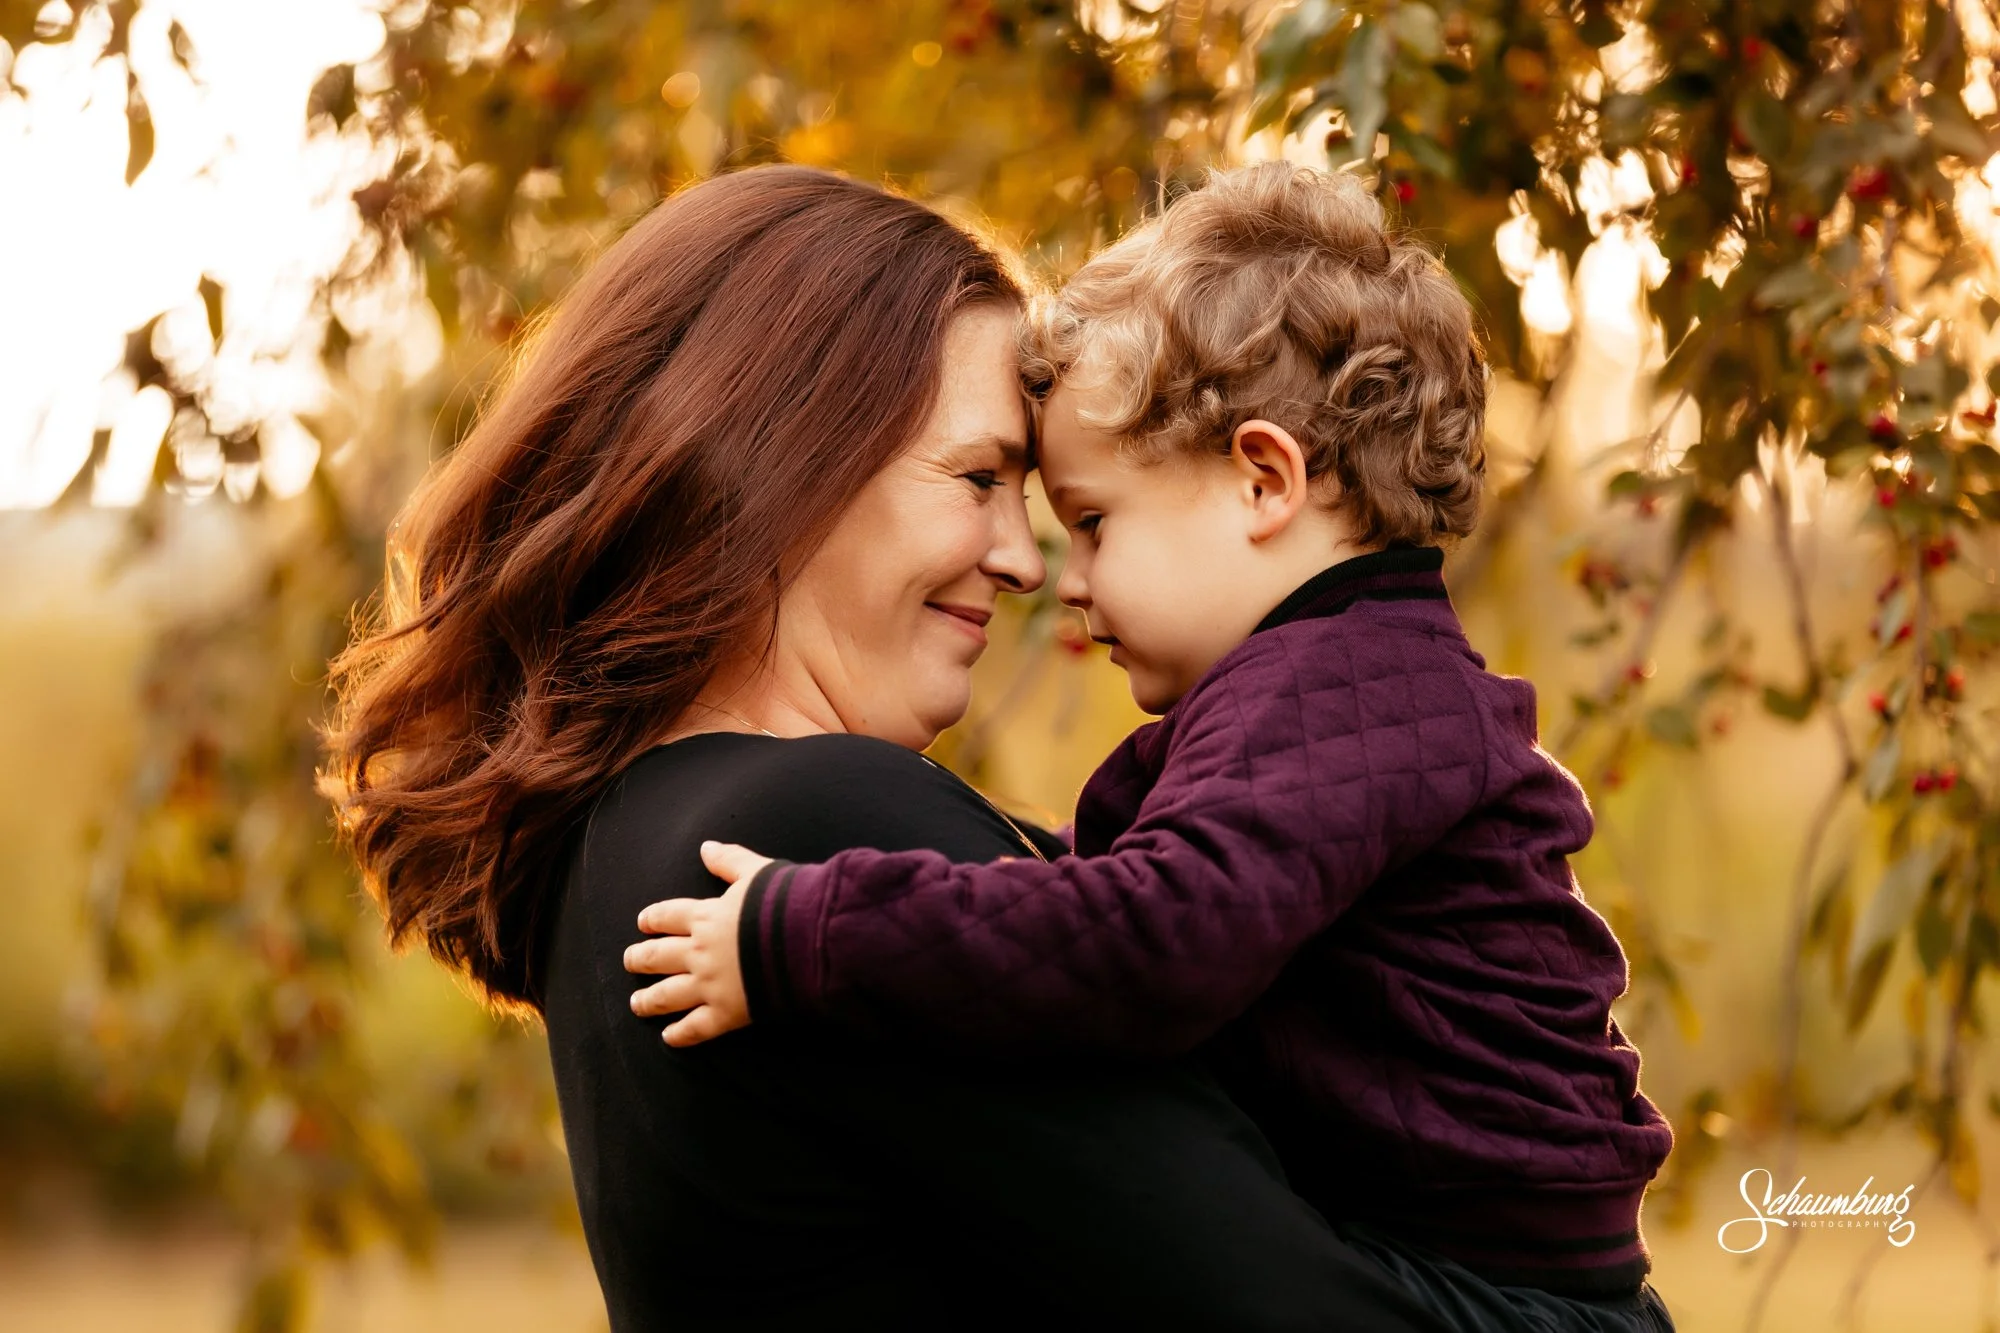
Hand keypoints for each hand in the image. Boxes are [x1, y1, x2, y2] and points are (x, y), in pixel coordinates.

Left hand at [623, 840, 771, 1045]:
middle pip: (660, 956)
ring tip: (636, 1003)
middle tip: (630, 961)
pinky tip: (668, 1037)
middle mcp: (700, 952)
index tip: (643, 923)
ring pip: (668, 994)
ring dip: (648, 999)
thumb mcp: (756, 872)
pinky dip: (680, 1034)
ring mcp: (710, 985)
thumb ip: (729, 861)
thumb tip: (705, 847)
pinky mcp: (726, 1012)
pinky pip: (696, 1027)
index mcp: (706, 917)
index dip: (653, 919)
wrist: (806, 940)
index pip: (669, 916)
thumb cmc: (784, 903)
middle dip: (641, 959)